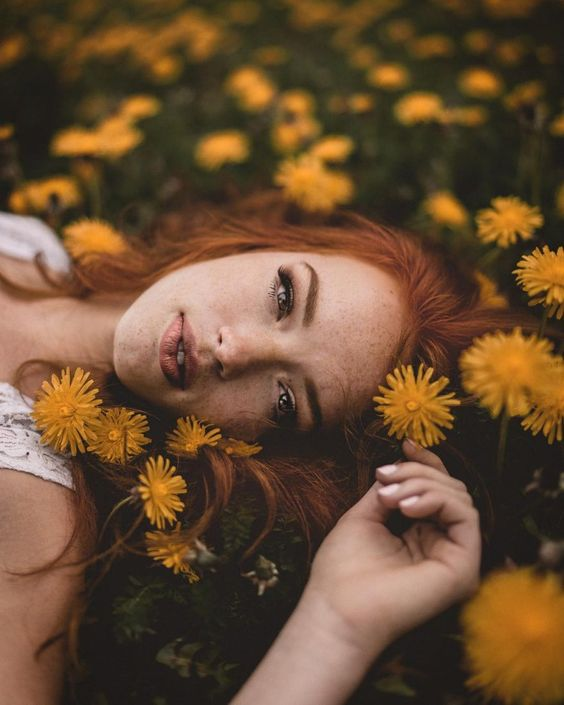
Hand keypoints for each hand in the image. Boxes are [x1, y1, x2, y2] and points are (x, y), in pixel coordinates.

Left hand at [303, 439, 480, 658]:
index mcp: (420, 535)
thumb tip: (401, 464)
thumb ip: (390, 490)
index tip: (405, 444)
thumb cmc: (343, 568)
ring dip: (423, 484)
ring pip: (460, 497)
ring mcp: (455, 558)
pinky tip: (406, 508)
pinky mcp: (464, 567)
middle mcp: (442, 545)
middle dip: (417, 473)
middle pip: (450, 488)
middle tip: (384, 479)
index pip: (438, 490)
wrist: (337, 608)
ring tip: (390, 498)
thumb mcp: (366, 516)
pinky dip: (436, 499)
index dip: (426, 463)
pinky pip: (466, 516)